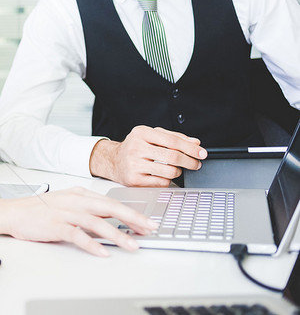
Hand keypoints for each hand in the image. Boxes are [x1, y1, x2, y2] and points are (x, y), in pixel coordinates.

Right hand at [0, 188, 157, 256]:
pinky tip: (102, 252)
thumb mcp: (67, 204)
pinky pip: (77, 235)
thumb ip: (88, 210)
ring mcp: (65, 213)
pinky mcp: (55, 225)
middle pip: (109, 208)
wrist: (13, 212)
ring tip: (132, 245)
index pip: (111, 202)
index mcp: (79, 194)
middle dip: (132, 220)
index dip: (132, 213)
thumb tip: (112, 221)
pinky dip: (91, 244)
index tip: (148, 222)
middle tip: (149, 230)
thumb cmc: (40, 210)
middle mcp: (75, 201)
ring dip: (117, 234)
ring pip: (96, 222)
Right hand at [89, 125, 207, 186]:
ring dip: (178, 171)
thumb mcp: (151, 136)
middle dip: (190, 161)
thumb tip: (195, 143)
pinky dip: (167, 180)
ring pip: (169, 171)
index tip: (202, 153)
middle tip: (196, 164)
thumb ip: (174, 137)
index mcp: (141, 133)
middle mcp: (136, 147)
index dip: (190, 148)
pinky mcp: (134, 180)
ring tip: (176, 169)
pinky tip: (163, 175)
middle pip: (172, 156)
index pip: (172, 140)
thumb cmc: (136, 147)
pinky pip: (161, 182)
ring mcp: (134, 164)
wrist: (113, 161)